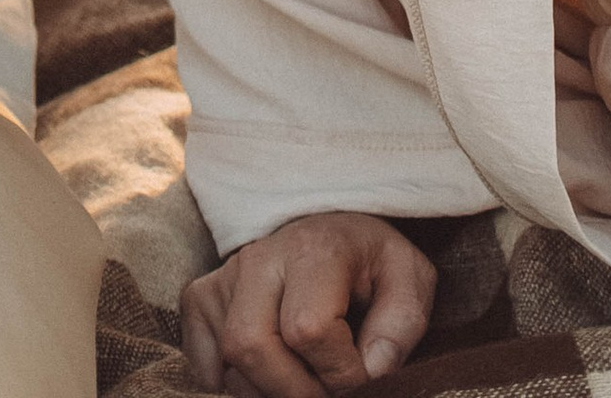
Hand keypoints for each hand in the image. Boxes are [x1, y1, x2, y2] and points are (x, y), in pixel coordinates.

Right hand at [182, 214, 435, 395]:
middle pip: (252, 344)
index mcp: (314, 250)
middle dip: (295, 390)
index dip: (340, 371)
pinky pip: (202, 358)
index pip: (307, 329)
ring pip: (229, 357)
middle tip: (327, 388)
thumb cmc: (372, 262)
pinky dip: (230, 383)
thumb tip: (374, 368)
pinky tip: (266, 375)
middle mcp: (260, 257)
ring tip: (302, 378)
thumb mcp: (408, 279)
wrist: (333, 229)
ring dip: (268, 389)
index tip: (362, 370)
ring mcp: (226, 275)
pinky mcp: (202, 295)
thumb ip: (402, 324)